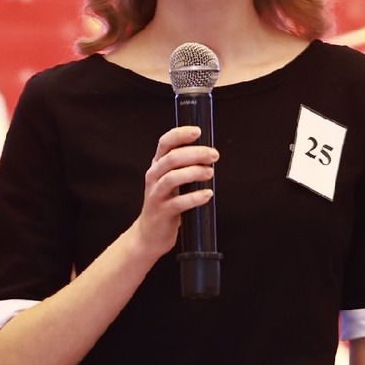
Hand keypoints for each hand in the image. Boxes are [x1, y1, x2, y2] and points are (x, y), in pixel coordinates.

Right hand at [134, 126, 216, 258]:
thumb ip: (184, 166)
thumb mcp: (171, 180)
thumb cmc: (166, 202)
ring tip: (210, 173)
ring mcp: (156, 195)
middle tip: (214, 156)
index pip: (165, 142)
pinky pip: (178, 203)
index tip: (198, 131)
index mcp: (157, 165)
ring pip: (173, 178)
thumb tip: (209, 154)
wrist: (150, 233)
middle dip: (196, 154)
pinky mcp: (162, 212)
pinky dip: (194, 197)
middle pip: (172, 158)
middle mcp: (154, 177)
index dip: (181, 134)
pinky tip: (207, 195)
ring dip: (194, 173)